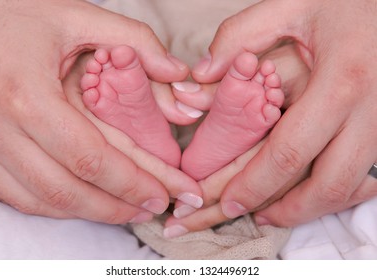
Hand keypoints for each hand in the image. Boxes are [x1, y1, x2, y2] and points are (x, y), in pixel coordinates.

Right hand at [0, 0, 201, 223]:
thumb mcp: (78, 16)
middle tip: (157, 206)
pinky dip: (61, 207)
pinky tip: (90, 203)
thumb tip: (178, 73)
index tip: (171, 192)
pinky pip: (21, 197)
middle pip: (71, 190)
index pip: (93, 157)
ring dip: (95, 212)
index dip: (135, 182)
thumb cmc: (19, 17)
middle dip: (122, 205)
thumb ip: (135, 41)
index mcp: (28, 95)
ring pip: (46, 201)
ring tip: (132, 210)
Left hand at [192, 0, 376, 226]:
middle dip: (280, 211)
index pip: (287, 152)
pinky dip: (330, 194)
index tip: (224, 201)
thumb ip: (241, 36)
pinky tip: (303, 195)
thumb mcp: (293, 5)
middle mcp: (369, 112)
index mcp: (339, 83)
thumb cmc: (350, 1)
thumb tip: (201, 73)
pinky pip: (360, 177)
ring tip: (268, 214)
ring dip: (306, 209)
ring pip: (346, 189)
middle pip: (323, 185)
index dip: (253, 184)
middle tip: (243, 216)